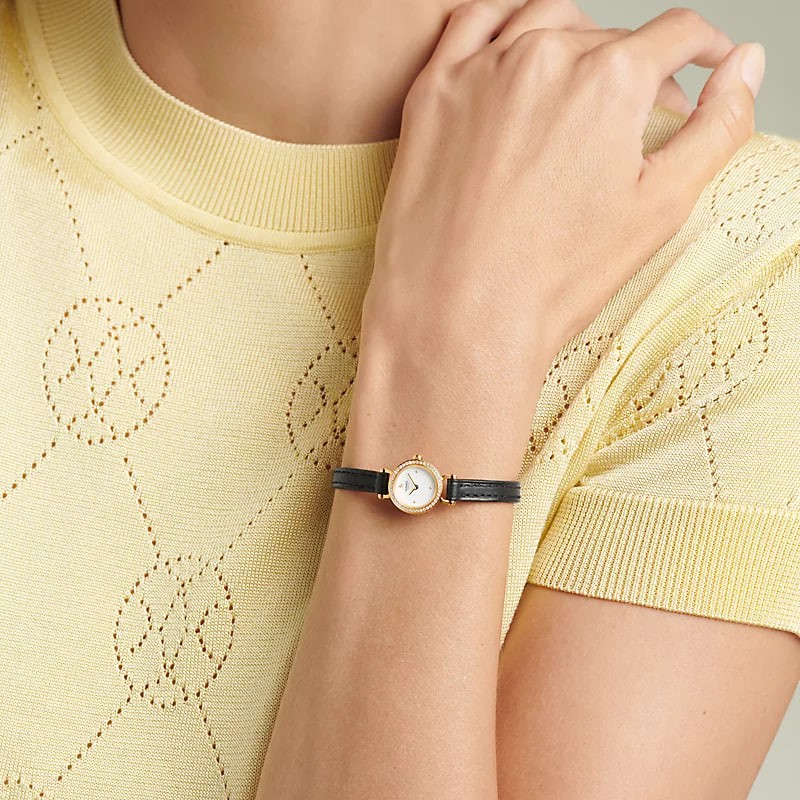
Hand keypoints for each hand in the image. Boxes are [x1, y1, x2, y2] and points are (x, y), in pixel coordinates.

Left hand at [353, 2, 763, 474]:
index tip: (702, 73)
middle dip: (636, 71)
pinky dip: (503, 29)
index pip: (676, 35)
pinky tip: (516, 60)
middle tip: (637, 122)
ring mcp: (480, 69)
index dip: (702, 54)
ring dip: (575, 44)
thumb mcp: (662, 206)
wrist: (458, 316)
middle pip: (609, 38)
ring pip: (544, 21)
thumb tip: (746, 65)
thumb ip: (718, 126)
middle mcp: (544, 55)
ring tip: (581, 92)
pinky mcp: (432, 92)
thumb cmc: (556, 277)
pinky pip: (470, 25)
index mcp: (610, 78)